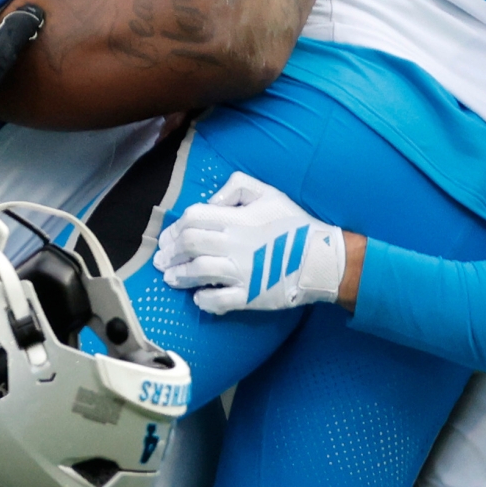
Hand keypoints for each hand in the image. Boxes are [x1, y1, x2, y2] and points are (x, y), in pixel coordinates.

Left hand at [152, 171, 347, 313]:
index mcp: (237, 218)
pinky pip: (218, 300)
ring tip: (171, 278)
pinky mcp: (249, 295)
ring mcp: (241, 272)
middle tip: (163, 260)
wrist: (322, 258)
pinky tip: (198, 297)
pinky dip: (203, 300)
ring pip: (198, 272)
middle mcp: (235, 244)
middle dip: (170, 253)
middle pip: (189, 244)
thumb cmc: (295, 224)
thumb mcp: (268, 193)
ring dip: (179, 276)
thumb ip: (236, 187)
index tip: (169, 238)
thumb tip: (210, 199)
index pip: (192, 218)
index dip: (175, 228)